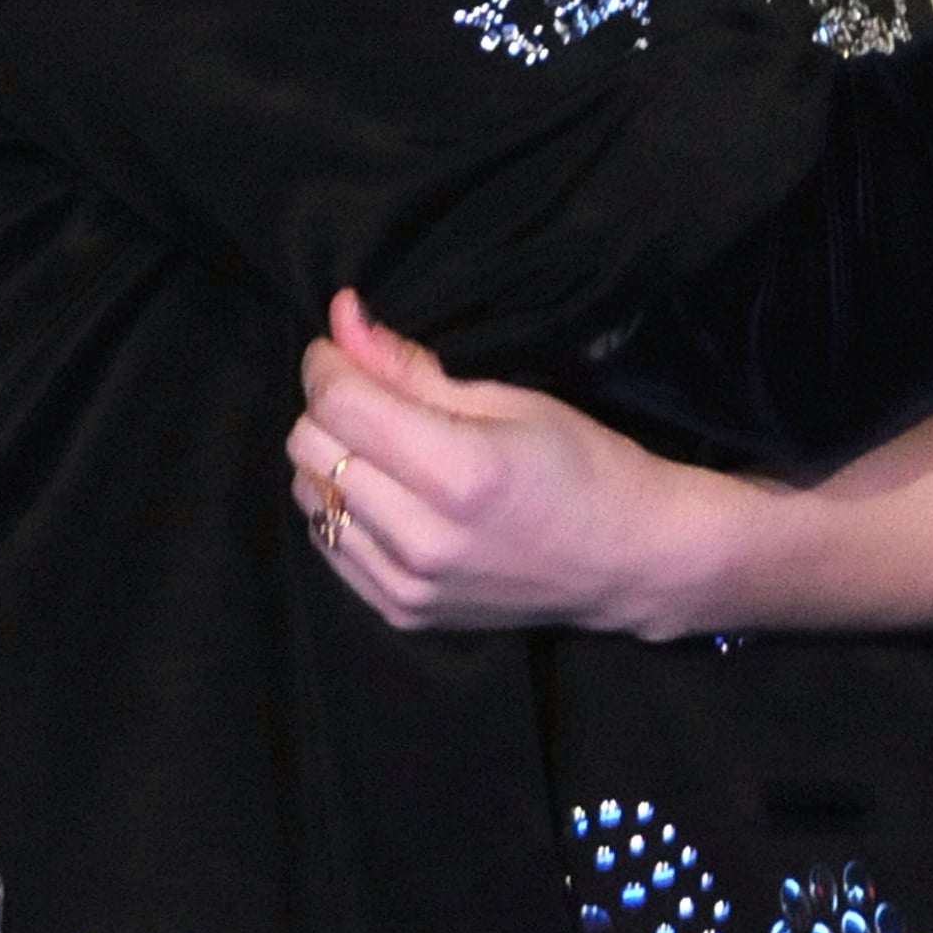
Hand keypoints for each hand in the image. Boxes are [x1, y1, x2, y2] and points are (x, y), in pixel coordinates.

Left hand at [287, 291, 704, 635]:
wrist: (625, 559)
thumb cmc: (579, 464)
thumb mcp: (506, 398)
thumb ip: (410, 367)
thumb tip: (342, 319)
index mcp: (458, 474)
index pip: (339, 405)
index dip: (328, 361)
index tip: (341, 343)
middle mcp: (422, 539)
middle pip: (310, 449)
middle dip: (330, 406)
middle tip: (372, 392)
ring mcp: (407, 586)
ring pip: (307, 497)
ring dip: (332, 458)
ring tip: (386, 445)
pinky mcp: (401, 613)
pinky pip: (327, 543)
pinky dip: (342, 506)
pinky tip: (390, 491)